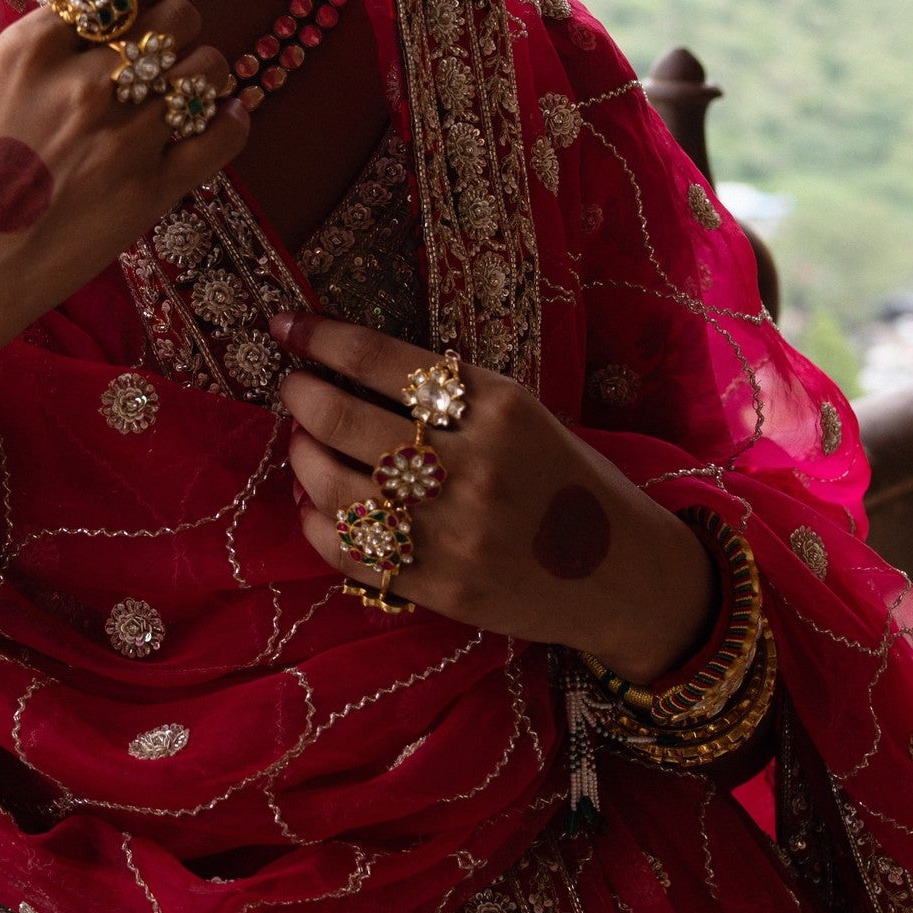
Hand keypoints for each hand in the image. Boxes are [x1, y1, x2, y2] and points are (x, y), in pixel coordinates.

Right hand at [0, 0, 246, 451]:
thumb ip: (52, 54)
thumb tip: (118, 23)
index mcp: (31, 47)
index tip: (148, 2)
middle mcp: (82, 82)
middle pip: (176, 16)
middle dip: (178, 31)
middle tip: (166, 57)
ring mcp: (121, 136)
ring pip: (208, 69)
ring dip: (205, 76)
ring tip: (186, 95)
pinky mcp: (149, 191)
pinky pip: (223, 132)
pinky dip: (228, 122)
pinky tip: (216, 124)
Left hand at [275, 309, 714, 679]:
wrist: (623, 577)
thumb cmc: (571, 484)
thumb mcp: (529, 417)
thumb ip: (455, 398)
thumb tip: (355, 373)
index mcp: (500, 407)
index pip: (384, 359)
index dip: (323, 338)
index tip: (290, 326)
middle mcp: (472, 466)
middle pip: (344, 419)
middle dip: (303, 396)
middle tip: (295, 389)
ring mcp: (451, 531)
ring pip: (333, 486)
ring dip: (302, 457)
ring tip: (303, 444)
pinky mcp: (437, 586)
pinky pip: (347, 550)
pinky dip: (315, 521)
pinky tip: (315, 504)